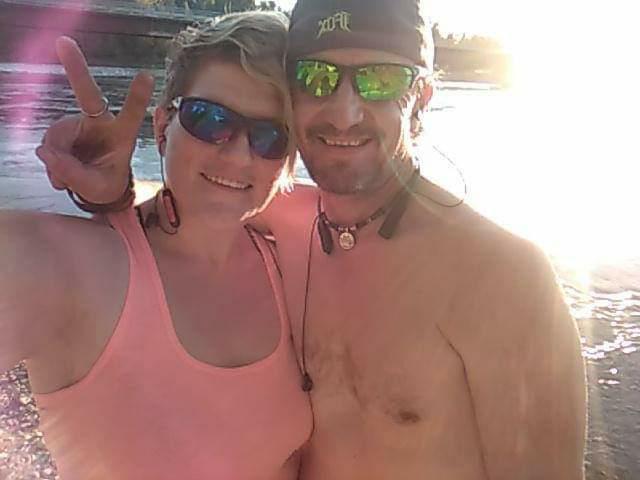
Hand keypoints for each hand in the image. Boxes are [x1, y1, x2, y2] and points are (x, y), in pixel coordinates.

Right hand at [36, 36, 154, 203]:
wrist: (97, 186)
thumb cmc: (106, 183)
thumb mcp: (97, 187)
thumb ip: (75, 174)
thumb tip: (47, 153)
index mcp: (122, 135)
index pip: (131, 114)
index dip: (137, 96)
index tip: (146, 75)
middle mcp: (100, 123)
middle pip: (88, 94)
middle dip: (75, 68)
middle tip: (63, 42)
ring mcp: (79, 125)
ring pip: (57, 137)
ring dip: (58, 161)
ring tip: (71, 177)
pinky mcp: (62, 132)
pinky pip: (48, 146)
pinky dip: (51, 162)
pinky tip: (61, 173)